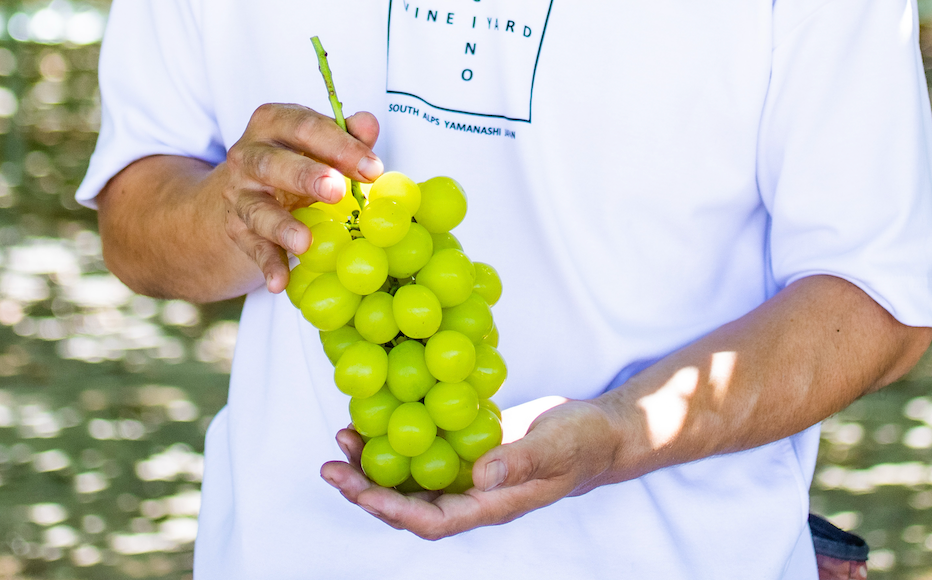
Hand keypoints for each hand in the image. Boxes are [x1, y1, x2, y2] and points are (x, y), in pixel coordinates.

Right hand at [215, 103, 380, 292]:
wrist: (242, 190)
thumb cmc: (293, 157)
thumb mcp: (316, 141)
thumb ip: (345, 133)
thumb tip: (369, 125)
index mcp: (272, 122)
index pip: (304, 126)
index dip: (339, 144)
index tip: (372, 168)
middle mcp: (248, 154)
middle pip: (272, 163)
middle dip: (306, 176)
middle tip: (337, 190)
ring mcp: (239, 194)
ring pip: (257, 209)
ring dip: (282, 226)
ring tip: (306, 242)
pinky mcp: (236, 228)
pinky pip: (252, 247)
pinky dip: (268, 264)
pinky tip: (280, 282)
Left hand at [320, 396, 618, 538]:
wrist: (600, 430)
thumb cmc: (583, 442)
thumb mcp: (555, 448)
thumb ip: (519, 464)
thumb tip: (480, 476)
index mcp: (489, 506)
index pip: (430, 521)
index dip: (390, 509)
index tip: (356, 490)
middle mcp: (472, 494)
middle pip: (408, 503)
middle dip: (367, 488)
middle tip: (330, 465)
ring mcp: (470, 472)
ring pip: (412, 475)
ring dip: (377, 461)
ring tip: (343, 438)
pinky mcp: (471, 446)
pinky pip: (428, 446)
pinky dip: (403, 433)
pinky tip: (383, 411)